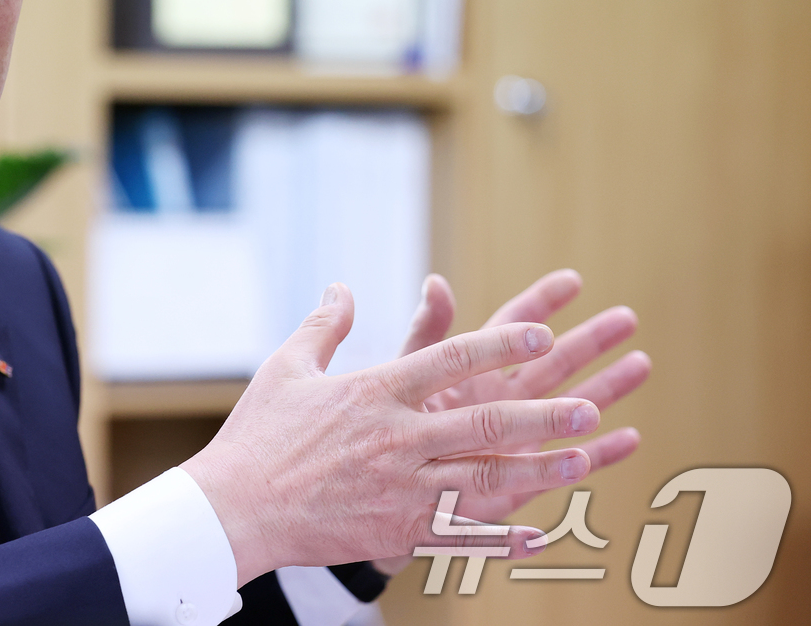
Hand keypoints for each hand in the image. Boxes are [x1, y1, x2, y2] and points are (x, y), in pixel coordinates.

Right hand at [181, 285, 598, 586]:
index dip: (501, 343)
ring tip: (581, 459)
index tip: (542, 331)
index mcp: (375, 391)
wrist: (236, 507)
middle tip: (588, 407)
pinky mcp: (397, 530)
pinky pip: (462, 535)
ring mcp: (401, 488)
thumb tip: (342, 287)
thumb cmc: (260, 434)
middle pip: (485, 423)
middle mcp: (397, 438)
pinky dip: (505, 537)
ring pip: (486, 479)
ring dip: (539, 469)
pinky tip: (541, 534)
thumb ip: (325, 325)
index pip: (451, 357)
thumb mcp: (287, 366)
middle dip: (543, 415)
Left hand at [399, 269, 649, 524]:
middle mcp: (502, 400)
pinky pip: (569, 464)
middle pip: (553, 362)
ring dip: (606, 387)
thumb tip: (435, 282)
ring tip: (641, 363)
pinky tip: (632, 439)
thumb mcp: (404, 377)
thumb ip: (426, 336)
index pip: (512, 327)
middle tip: (626, 317)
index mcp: (473, 369)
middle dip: (590, 340)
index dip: (540, 302)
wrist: (383, 493)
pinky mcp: (523, 479)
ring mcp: (517, 438)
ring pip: (571, 406)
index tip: (572, 279)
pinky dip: (601, 453)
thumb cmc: (388, 430)